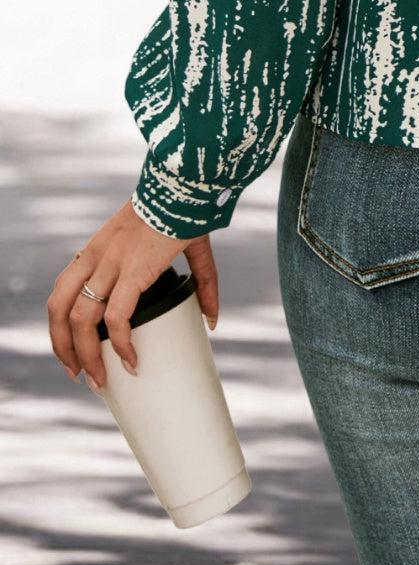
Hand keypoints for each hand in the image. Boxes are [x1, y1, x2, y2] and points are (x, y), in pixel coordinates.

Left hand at [47, 200, 219, 389]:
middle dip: (63, 347)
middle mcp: (96, 257)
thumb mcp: (182, 246)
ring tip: (96, 379)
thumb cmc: (186, 210)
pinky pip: (116, 317)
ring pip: (79, 319)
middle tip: (77, 372)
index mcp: (98, 250)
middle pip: (59, 309)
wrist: (186, 186)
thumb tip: (213, 319)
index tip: (73, 350)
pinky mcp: (133, 271)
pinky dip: (121, 344)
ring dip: (83, 355)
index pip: (62, 291)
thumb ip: (201, 281)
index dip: (61, 324)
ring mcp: (111, 264)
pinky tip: (130, 360)